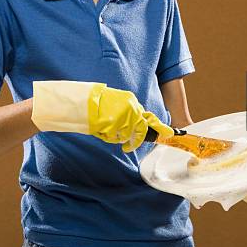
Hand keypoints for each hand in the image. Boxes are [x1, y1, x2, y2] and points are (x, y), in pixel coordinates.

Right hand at [31, 81, 173, 151]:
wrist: (77, 102)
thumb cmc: (92, 105)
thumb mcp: (112, 106)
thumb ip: (126, 114)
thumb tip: (137, 127)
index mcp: (130, 100)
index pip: (148, 116)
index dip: (159, 127)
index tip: (170, 133)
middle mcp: (130, 106)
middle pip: (142, 128)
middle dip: (136, 139)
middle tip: (127, 146)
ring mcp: (124, 114)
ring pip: (129, 134)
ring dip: (118, 137)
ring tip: (103, 129)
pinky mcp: (115, 122)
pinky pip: (117, 137)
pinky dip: (109, 137)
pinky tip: (99, 128)